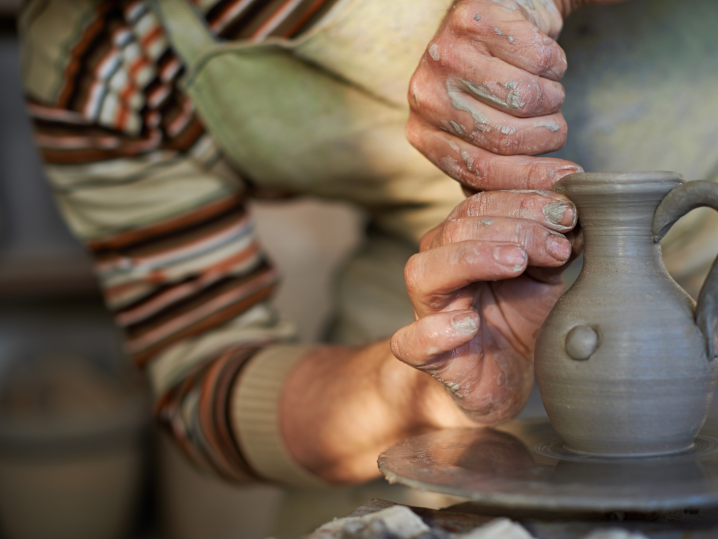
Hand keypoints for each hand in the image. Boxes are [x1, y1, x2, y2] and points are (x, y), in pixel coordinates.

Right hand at [390, 189, 580, 423]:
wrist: (505, 376)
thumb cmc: (519, 318)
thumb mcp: (545, 274)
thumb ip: (553, 245)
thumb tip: (580, 214)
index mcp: (461, 240)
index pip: (480, 203)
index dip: (523, 200)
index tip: (567, 210)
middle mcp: (438, 266)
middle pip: (457, 228)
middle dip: (513, 227)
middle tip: (557, 243)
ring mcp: (427, 311)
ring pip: (425, 272)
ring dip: (474, 259)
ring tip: (517, 264)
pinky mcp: (426, 355)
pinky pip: (411, 342)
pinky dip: (436, 331)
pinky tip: (469, 324)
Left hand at [407, 0, 622, 191]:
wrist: (503, 17)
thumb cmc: (494, 85)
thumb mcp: (480, 134)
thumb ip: (492, 170)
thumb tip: (522, 211)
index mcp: (423, 133)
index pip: (478, 170)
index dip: (527, 180)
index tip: (564, 182)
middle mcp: (424, 95)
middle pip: (503, 138)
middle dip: (545, 137)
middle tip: (555, 128)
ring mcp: (443, 53)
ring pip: (525, 99)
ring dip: (551, 97)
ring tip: (543, 91)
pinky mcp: (472, 18)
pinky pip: (539, 57)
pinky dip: (553, 61)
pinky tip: (538, 58)